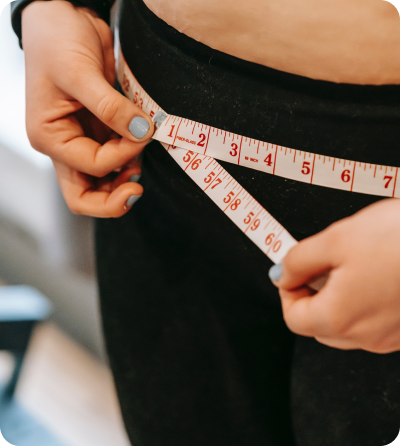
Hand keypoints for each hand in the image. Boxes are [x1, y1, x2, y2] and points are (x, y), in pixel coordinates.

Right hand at [22, 0, 153, 216]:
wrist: (65, 18)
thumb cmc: (56, 41)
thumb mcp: (79, 73)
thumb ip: (110, 107)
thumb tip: (141, 132)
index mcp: (50, 137)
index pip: (90, 166)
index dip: (120, 155)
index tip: (142, 132)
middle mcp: (66, 145)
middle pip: (86, 196)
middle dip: (114, 199)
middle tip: (137, 188)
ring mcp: (84, 141)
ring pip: (103, 183)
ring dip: (125, 179)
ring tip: (141, 162)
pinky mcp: (101, 132)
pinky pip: (117, 159)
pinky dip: (130, 160)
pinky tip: (140, 149)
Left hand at [270, 198, 399, 353]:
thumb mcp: (335, 240)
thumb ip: (299, 260)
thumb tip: (282, 273)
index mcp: (339, 318)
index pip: (293, 318)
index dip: (287, 290)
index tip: (292, 270)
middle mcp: (366, 336)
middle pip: (318, 324)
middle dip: (312, 294)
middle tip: (320, 263)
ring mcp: (391, 335)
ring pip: (347, 324)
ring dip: (337, 297)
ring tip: (351, 263)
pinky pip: (374, 320)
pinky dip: (364, 301)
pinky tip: (375, 272)